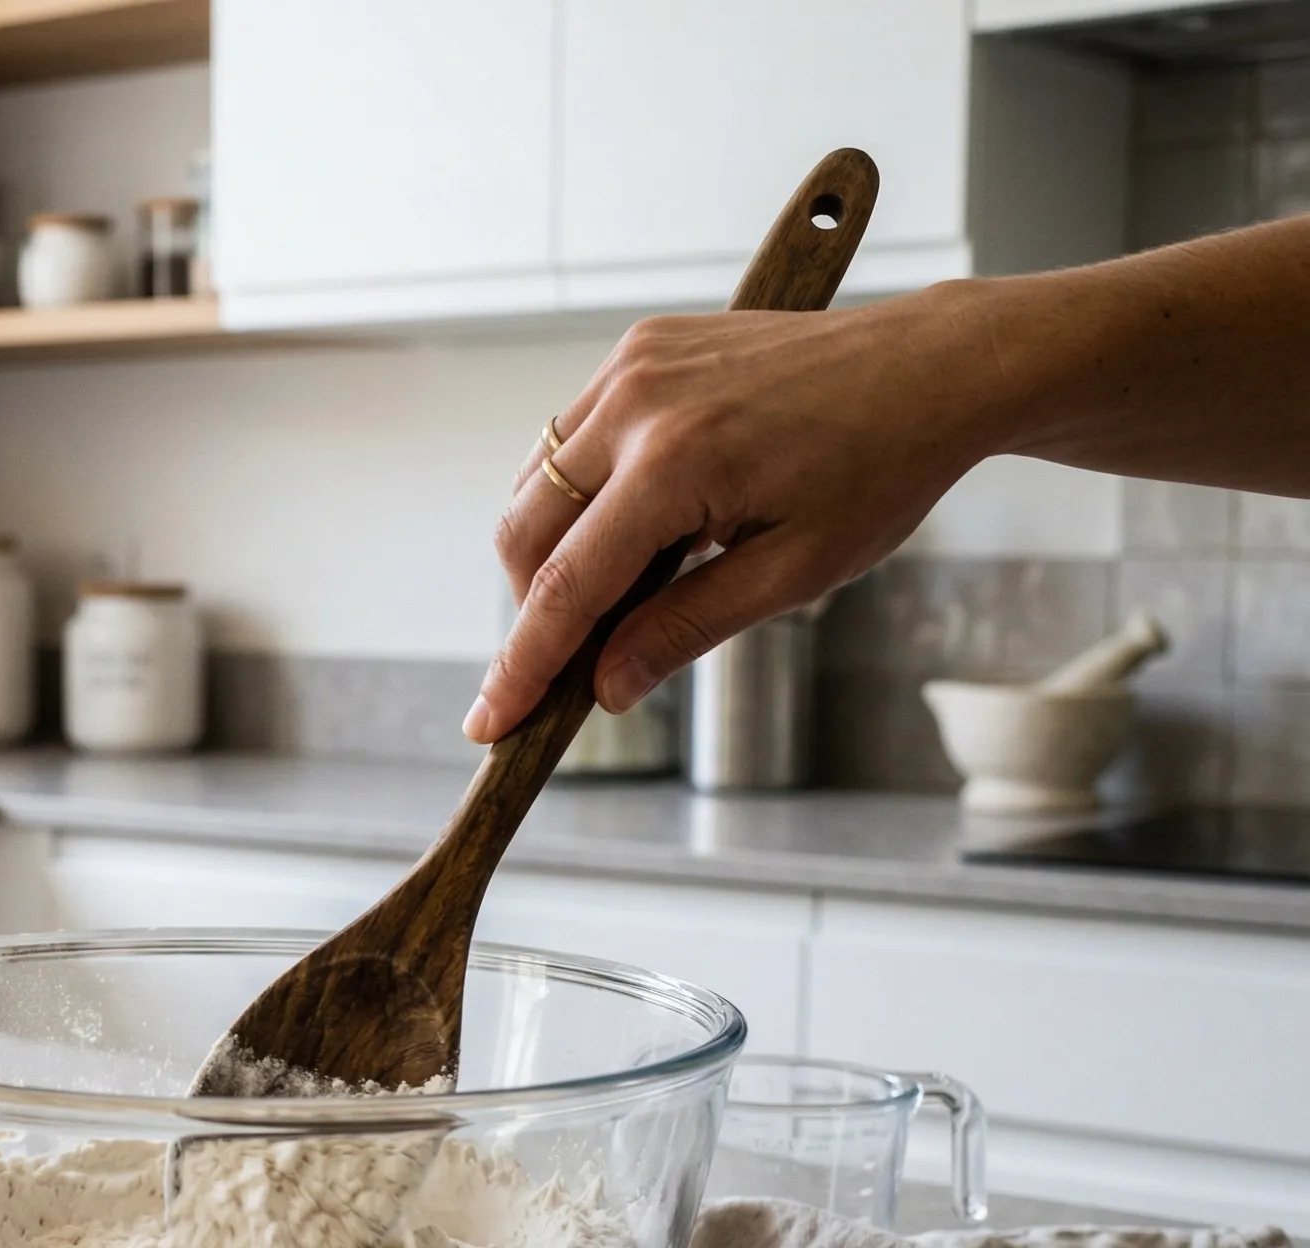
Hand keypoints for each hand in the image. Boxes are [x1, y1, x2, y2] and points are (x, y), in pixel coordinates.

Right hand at [463, 289, 992, 742]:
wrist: (932, 367)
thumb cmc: (880, 468)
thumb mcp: (793, 572)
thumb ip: (686, 629)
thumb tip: (606, 687)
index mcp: (678, 462)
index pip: (566, 586)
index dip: (523, 665)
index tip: (491, 722)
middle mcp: (638, 402)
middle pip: (526, 532)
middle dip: (535, 609)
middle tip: (573, 663)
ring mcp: (633, 365)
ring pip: (535, 484)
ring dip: (552, 550)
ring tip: (623, 588)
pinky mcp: (640, 349)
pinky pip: (569, 438)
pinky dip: (577, 494)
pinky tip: (635, 521)